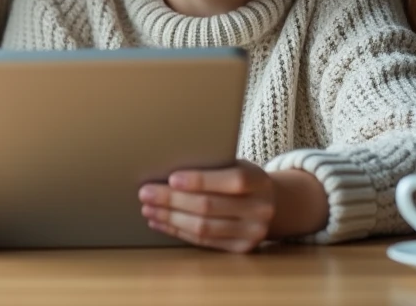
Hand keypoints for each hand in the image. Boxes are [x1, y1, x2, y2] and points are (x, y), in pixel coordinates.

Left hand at [138, 160, 274, 252]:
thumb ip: (212, 167)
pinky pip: (204, 241)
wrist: (269, 204)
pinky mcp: (240, 249)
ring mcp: (252, 233)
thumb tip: (166, 170)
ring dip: (170, 218)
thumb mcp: (235, 165)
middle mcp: (260, 209)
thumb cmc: (241, 179)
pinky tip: (160, 223)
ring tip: (148, 209)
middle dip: (172, 200)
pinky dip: (178, 231)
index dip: (200, 180)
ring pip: (203, 227)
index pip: (231, 181)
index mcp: (259, 181)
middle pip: (209, 206)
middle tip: (146, 193)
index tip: (171, 178)